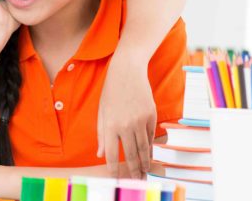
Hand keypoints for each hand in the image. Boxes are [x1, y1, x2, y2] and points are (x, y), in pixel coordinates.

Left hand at [96, 47, 156, 178]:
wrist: (128, 70)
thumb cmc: (111, 90)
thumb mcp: (101, 111)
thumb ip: (100, 134)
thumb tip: (100, 154)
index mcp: (110, 124)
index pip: (111, 153)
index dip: (113, 169)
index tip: (116, 179)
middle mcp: (126, 125)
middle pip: (131, 154)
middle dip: (134, 170)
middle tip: (137, 181)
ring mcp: (140, 120)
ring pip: (144, 148)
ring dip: (145, 162)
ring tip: (145, 172)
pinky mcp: (151, 115)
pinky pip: (151, 136)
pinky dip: (150, 147)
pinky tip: (149, 155)